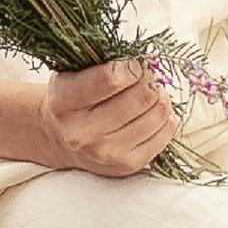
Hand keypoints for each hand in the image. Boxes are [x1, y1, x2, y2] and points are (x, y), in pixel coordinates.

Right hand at [38, 58, 178, 177]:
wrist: (61, 139)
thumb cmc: (73, 99)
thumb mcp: (73, 74)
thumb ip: (102, 63)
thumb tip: (146, 62)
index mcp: (64, 102)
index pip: (112, 79)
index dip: (132, 66)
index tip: (132, 65)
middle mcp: (82, 132)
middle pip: (141, 97)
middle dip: (149, 80)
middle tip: (145, 76)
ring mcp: (106, 153)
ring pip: (158, 114)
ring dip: (160, 97)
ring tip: (149, 93)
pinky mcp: (128, 165)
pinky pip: (166, 132)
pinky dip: (165, 117)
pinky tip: (151, 112)